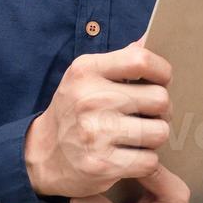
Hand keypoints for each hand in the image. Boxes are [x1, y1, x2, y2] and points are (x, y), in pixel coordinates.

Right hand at [24, 40, 172, 198]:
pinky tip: (128, 156)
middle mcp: (90, 99)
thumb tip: (148, 39)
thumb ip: (119, 60)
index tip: (160, 82)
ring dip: (153, 137)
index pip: (142, 61)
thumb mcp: (85, 77)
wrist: (41, 155)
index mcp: (87, 70)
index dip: (162, 72)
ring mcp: (95, 133)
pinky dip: (145, 161)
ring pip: (159, 132)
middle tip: (148, 115)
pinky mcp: (102, 164)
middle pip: (160, 99)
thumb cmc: (73, 111)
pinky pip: (149, 161)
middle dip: (161, 111)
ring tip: (136, 136)